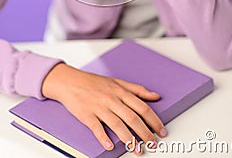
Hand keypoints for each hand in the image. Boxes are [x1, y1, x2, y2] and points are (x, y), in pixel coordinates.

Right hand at [42, 63, 166, 152]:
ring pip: (117, 125)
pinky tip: (111, 146)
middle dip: (145, 133)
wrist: (70, 81)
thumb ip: (137, 89)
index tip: (161, 131)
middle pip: (132, 118)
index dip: (153, 120)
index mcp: (120, 91)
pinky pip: (97, 128)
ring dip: (129, 140)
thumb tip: (155, 96)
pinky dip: (104, 138)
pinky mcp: (87, 115)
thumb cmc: (94, 82)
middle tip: (153, 144)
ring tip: (137, 150)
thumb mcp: (117, 82)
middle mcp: (111, 99)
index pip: (142, 107)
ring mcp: (99, 107)